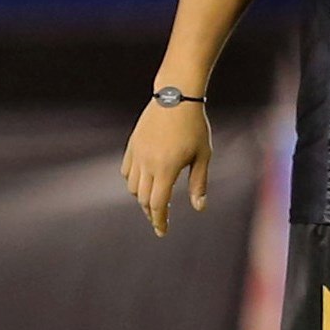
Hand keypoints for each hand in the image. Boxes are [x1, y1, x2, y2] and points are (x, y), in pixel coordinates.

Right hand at [120, 100, 212, 236]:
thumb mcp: (203, 156)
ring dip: (142, 197)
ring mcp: (137, 154)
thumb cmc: (195, 127)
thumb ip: (199, 183)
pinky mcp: (132, 145)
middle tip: (161, 220)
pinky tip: (144, 183)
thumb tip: (199, 208)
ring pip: (132, 186)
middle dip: (151, 212)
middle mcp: (147, 164)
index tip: (162, 232)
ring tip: (154, 201)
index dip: (160, 220)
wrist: (176, 97)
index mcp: (166, 168)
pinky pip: (126, 170)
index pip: (158, 204)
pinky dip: (133, 181)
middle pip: (143, 198)